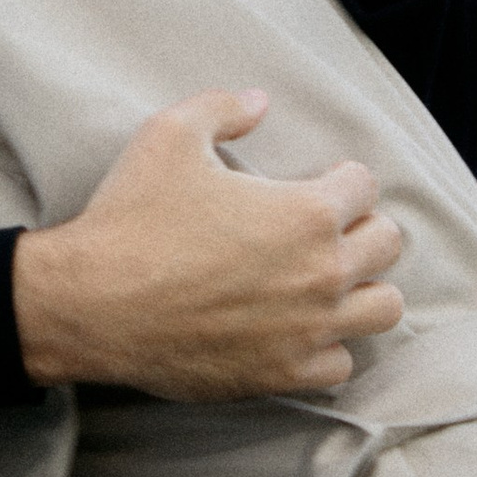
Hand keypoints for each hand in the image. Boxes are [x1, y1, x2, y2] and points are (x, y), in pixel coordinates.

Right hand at [11, 91, 403, 398]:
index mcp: (307, 212)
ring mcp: (307, 329)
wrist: (89, 305)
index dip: (341, 177)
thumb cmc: (130, 218)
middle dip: (362, 228)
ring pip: (382, 309)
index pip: (365, 186)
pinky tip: (300, 330)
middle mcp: (321, 273)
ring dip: (363, 290)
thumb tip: (259, 102)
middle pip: (387, 245)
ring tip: (329, 281)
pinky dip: (329, 347)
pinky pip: (341, 364)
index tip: (320, 183)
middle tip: (326, 230)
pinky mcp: (283, 374)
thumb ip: (223, 109)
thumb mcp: (168, 135)